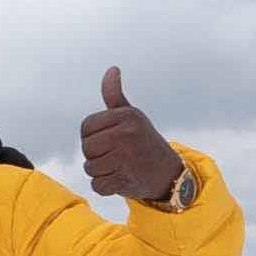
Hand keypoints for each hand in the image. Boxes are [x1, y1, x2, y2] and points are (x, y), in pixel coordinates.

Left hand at [80, 70, 188, 208]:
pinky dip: (106, 187)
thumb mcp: (131, 116)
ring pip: (90, 168)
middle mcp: (127, 134)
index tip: (109, 140)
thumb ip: (114, 95)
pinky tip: (121, 179)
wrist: (169, 174)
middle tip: (116, 155)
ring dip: (101, 172)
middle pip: (86, 148)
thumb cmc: (143, 141)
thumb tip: (112, 69)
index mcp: (126, 116)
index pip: (86, 127)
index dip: (92, 136)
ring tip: (120, 166)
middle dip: (96, 155)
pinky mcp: (126, 179)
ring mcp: (127, 157)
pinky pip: (97, 185)